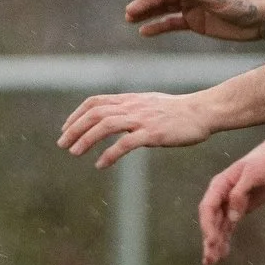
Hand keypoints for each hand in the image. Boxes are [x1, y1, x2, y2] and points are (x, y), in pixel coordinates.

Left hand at [57, 90, 217, 166]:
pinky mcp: (153, 133)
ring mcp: (142, 119)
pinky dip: (109, 154)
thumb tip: (116, 117)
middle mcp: (132, 107)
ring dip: (86, 139)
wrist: (203, 112)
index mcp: (130, 99)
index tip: (65, 128)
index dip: (77, 114)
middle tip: (61, 144)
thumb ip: (131, 109)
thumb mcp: (150, 104)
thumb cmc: (178, 111)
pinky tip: (100, 164)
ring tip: (74, 153)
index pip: (95, 102)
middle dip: (74, 128)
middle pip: (95, 113)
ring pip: (105, 125)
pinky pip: (125, 143)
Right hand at [126, 0, 264, 42]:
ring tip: (130, 20)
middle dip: (145, 3)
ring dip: (148, 14)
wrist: (259, 21)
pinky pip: (172, 23)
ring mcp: (191, 6)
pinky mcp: (194, 22)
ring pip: (164, 9)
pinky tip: (145, 32)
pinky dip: (158, 27)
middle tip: (129, 12)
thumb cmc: (242, 4)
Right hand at [197, 143, 264, 264]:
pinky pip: (229, 227)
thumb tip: (232, 216)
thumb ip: (240, 193)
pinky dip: (225, 240)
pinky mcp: (239, 210)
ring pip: (218, 227)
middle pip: (210, 221)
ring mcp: (229, 204)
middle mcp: (220, 196)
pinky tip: (223, 254)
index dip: (207, 226)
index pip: (208, 207)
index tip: (211, 242)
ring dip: (214, 244)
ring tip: (211, 263)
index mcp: (219, 185)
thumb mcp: (253, 174)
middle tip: (210, 259)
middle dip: (209, 240)